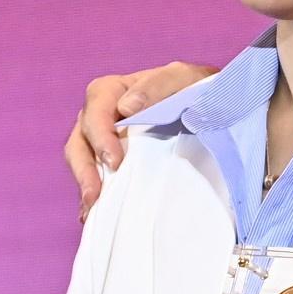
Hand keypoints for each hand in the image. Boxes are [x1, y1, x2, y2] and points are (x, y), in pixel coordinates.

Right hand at [66, 61, 217, 218]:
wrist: (212, 106)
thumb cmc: (195, 88)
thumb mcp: (183, 78)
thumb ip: (157, 85)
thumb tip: (127, 106)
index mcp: (114, 91)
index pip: (95, 109)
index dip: (100, 135)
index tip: (115, 161)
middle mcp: (103, 115)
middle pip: (80, 140)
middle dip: (84, 168)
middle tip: (96, 195)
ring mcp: (105, 140)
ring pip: (81, 160)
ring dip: (85, 184)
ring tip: (93, 208)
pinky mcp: (113, 161)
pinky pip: (95, 177)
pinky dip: (95, 195)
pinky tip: (96, 215)